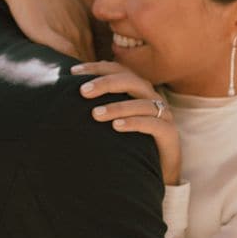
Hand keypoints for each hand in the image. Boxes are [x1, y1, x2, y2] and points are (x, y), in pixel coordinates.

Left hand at [72, 61, 181, 185]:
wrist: (158, 169)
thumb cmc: (131, 142)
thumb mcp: (112, 120)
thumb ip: (98, 105)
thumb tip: (67, 95)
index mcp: (137, 89)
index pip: (117, 70)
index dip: (96, 68)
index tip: (72, 73)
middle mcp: (151, 97)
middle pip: (130, 81)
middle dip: (105, 84)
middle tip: (83, 92)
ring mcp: (163, 114)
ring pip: (141, 103)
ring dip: (117, 106)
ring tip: (95, 114)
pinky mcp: (169, 133)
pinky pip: (153, 124)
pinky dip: (134, 123)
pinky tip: (116, 127)